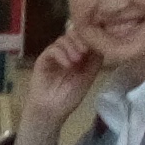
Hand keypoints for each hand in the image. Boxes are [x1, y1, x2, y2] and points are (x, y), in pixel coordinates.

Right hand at [15, 25, 105, 144]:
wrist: (51, 110)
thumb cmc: (69, 97)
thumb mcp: (88, 77)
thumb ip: (95, 61)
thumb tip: (102, 44)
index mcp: (79, 54)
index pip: (85, 37)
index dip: (91, 36)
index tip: (97, 43)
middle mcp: (66, 52)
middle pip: (74, 33)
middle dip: (82, 40)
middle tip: (86, 52)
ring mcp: (54, 55)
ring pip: (63, 39)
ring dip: (72, 47)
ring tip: (77, 61)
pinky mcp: (43, 59)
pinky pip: (52, 49)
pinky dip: (61, 54)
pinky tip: (68, 65)